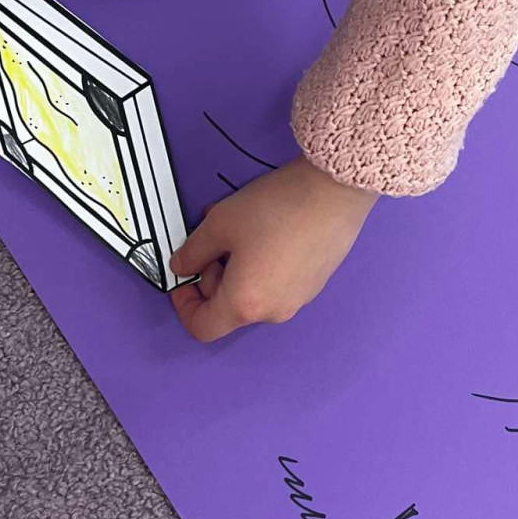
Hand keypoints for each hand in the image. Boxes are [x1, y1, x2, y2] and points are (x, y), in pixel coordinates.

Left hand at [169, 156, 378, 340]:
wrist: (334, 191)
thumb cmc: (280, 208)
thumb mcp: (219, 224)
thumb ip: (191, 252)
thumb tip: (182, 266)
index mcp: (245, 304)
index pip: (202, 327)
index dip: (184, 305)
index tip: (184, 281)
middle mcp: (274, 311)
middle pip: (229, 309)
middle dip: (214, 279)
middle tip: (217, 242)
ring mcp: (299, 299)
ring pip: (254, 295)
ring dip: (240, 271)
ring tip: (245, 232)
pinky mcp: (315, 283)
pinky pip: (278, 284)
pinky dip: (265, 268)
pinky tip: (270, 234)